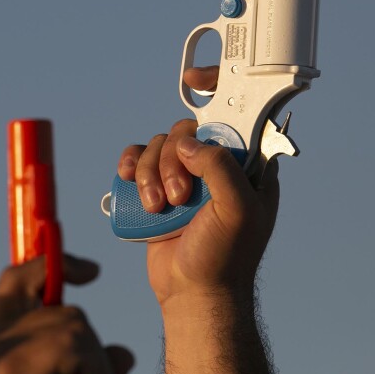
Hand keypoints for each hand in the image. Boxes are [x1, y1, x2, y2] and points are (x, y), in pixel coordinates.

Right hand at [0, 254, 133, 373]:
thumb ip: (88, 370)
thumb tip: (123, 354)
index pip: (16, 279)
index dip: (52, 262)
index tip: (92, 272)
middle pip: (59, 304)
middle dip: (89, 342)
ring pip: (75, 324)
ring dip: (93, 365)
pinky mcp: (13, 367)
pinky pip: (74, 344)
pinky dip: (92, 373)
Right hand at [116, 66, 280, 304]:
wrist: (192, 294)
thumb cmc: (224, 257)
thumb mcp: (237, 210)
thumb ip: (221, 167)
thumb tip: (190, 143)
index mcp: (248, 166)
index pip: (237, 114)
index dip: (217, 90)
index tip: (194, 79)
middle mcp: (218, 166)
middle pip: (186, 131)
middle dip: (172, 160)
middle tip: (177, 196)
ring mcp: (187, 177)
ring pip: (159, 146)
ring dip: (149, 173)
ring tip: (157, 208)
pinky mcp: (159, 188)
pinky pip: (138, 159)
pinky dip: (130, 165)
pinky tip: (127, 179)